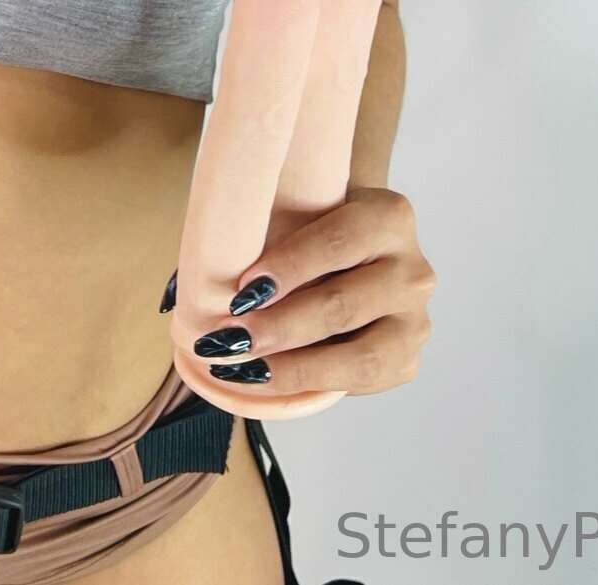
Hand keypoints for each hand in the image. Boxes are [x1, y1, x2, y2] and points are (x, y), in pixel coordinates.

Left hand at [171, 185, 435, 395]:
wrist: (363, 249)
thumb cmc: (315, 225)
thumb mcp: (296, 212)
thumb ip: (255, 234)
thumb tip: (182, 292)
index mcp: (389, 216)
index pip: (341, 239)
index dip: (291, 264)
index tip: (244, 286)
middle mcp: (414, 268)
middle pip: (343, 302)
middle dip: (280, 325)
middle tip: (230, 336)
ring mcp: (416, 319)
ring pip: (358, 354)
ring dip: (294, 364)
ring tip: (243, 366)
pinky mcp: (407, 360)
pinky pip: (360, 382)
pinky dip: (309, 385)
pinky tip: (267, 381)